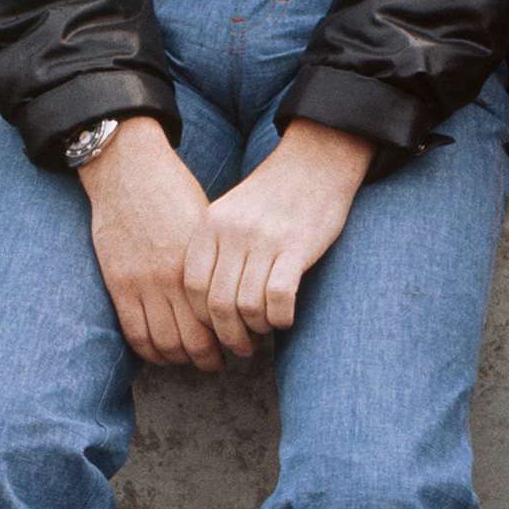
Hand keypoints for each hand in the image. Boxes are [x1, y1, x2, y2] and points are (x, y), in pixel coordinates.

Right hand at [80, 118, 224, 370]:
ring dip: (181, 360)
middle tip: (221, 362)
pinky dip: (150, 352)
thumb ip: (215, 260)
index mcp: (200, 261)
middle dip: (210, 358)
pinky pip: (134, 333)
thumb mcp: (204, 224)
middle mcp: (173, 278)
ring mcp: (142, 284)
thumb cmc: (173, 191)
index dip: (232, 337)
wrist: (127, 171)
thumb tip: (232, 292)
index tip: (242, 344)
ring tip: (192, 360)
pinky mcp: (118, 285)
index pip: (219, 317)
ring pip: (164, 343)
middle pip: (194, 339)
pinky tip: (162, 354)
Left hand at [183, 120, 372, 356]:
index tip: (214, 330)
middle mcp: (234, 233)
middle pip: (217, 304)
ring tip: (265, 331)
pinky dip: (280, 319)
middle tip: (242, 348)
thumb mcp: (231, 212)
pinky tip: (285, 319)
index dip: (201, 316)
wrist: (316, 160)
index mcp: (212, 224)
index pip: (192, 285)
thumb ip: (216, 249)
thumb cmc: (273, 194)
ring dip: (257, 329)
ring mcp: (265, 240)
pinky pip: (279, 299)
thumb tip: (208, 305)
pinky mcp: (297, 248)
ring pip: (247, 307)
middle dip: (229, 336)